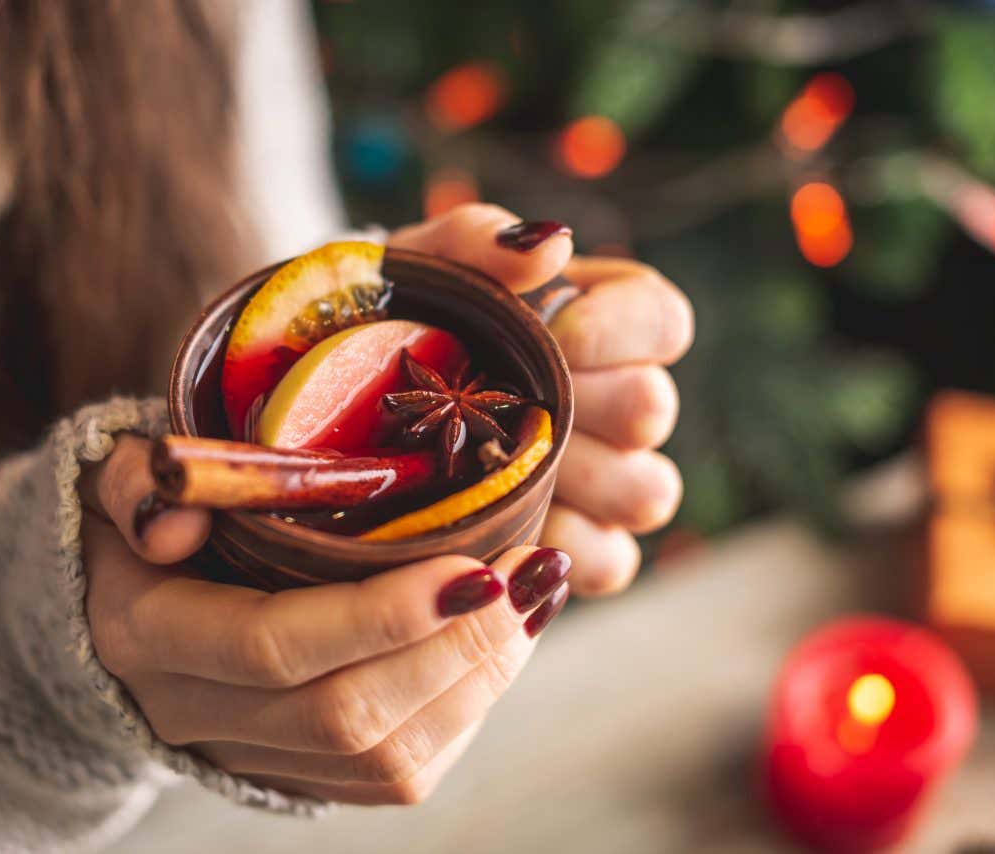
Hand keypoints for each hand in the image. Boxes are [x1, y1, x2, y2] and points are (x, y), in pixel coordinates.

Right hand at [79, 436, 571, 804]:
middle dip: (460, 647)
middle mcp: (198, 715)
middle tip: (535, 572)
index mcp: (150, 636)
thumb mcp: (117, 481)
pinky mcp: (299, 776)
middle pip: (348, 715)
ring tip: (537, 597)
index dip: (381, 616)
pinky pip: (397, 772)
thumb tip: (175, 521)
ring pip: (386, 757)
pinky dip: (468, 709)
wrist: (113, 614)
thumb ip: (134, 487)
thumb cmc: (141, 523)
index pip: (274, 646)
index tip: (476, 565)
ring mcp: (251, 755)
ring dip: (480, 679)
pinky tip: (506, 642)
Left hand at [391, 204, 692, 597]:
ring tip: (503, 467)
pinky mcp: (574, 547)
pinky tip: (506, 527)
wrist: (330, 403)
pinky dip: (563, 548)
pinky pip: (612, 561)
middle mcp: (612, 401)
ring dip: (577, 480)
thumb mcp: (417, 267)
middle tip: (508, 404)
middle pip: (653, 410)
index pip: (664, 320)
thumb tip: (551, 243)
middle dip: (582, 407)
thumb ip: (478, 237)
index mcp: (595, 323)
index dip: (620, 329)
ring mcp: (601, 481)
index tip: (554, 335)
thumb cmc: (390, 323)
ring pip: (647, 491)